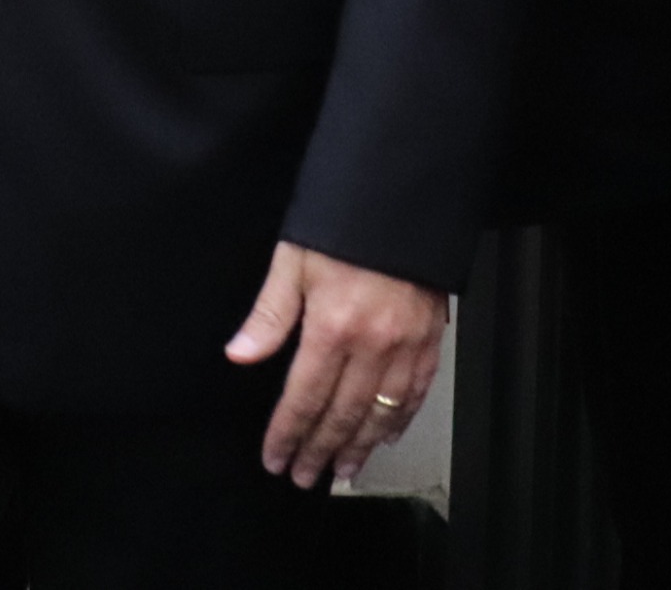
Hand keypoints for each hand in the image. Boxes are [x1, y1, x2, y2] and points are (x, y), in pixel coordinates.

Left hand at [224, 241, 446, 489]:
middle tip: (304, 476)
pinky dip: (401, 419)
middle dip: (320, 450)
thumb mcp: (294, 258)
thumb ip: (269, 313)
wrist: (401, 194)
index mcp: (332, 327)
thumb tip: (240, 355)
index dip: (288, 433)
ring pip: (382, 412)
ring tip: (344, 469)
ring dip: (361, 445)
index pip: (304, 397)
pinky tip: (388, 435)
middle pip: (342, 414)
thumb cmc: (344, 221)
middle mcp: (372, 344)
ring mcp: (406, 344)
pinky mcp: (430, 337)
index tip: (275, 458)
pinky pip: (416, 391)